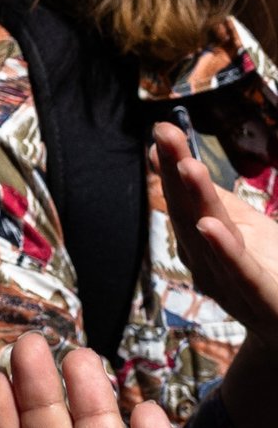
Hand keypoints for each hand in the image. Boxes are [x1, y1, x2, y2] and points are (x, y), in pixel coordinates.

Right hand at [152, 122, 277, 334]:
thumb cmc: (272, 276)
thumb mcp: (249, 230)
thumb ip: (218, 202)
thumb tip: (180, 163)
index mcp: (204, 243)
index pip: (184, 198)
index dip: (170, 166)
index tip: (161, 131)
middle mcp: (207, 261)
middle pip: (187, 211)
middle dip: (174, 172)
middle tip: (163, 135)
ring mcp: (230, 280)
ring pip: (208, 236)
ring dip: (194, 200)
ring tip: (185, 166)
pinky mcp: (259, 296)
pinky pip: (238, 270)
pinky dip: (222, 248)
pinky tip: (209, 226)